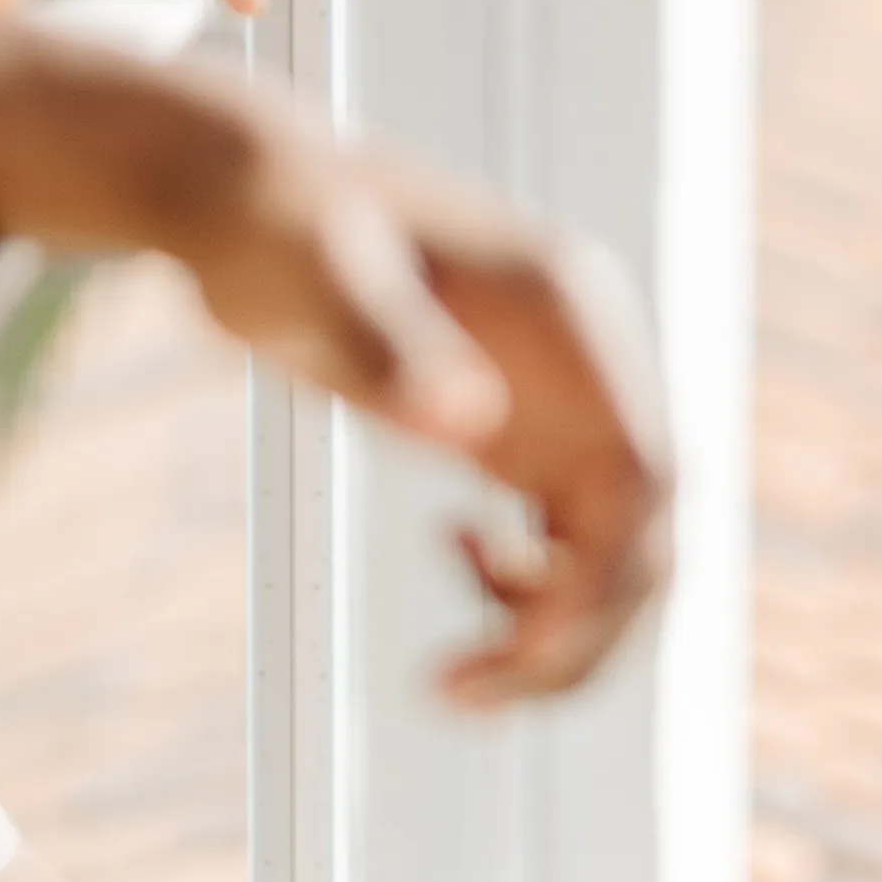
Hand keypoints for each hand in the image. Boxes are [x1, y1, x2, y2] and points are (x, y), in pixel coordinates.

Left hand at [146, 118, 673, 702]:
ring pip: (616, 547)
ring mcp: (558, 395)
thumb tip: (474, 424)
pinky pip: (569, 537)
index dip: (602, 576)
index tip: (515, 649)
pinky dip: (533, 588)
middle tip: (466, 689)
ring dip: (561, 627)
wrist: (237, 192)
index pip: (643, 470)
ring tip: (457, 670)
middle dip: (579, 628)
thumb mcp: (312, 276)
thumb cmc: (270, 219)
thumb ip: (390, 347)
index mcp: (567, 308)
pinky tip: (460, 562)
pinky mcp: (517, 427)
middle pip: (644, 527)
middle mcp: (585, 356)